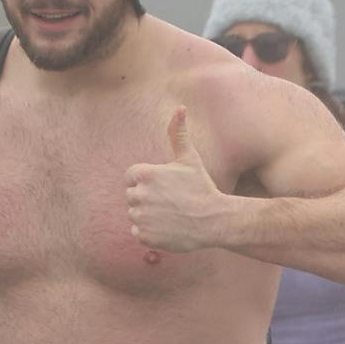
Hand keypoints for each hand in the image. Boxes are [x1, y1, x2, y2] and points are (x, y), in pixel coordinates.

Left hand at [126, 107, 227, 253]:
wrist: (213, 220)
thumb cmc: (201, 188)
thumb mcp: (189, 158)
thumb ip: (178, 134)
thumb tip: (180, 108)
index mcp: (145, 174)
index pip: (131, 177)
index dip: (147, 182)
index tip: (164, 187)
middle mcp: (138, 195)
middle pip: (132, 196)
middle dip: (147, 199)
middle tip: (170, 202)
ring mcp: (140, 217)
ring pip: (135, 214)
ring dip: (148, 216)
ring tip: (170, 214)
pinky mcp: (143, 236)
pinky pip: (138, 233)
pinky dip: (149, 233)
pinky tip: (167, 228)